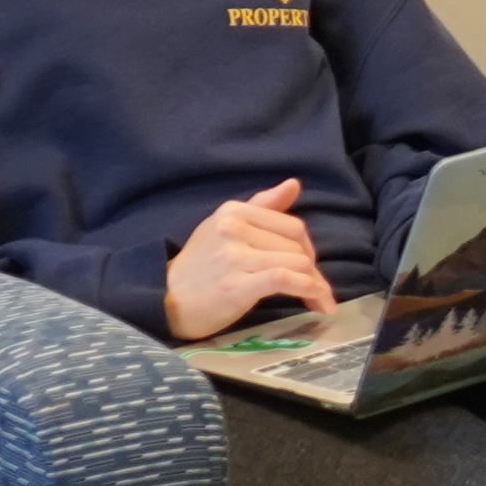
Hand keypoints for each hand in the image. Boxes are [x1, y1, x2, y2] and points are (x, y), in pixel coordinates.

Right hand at [163, 177, 337, 339]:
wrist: (167, 300)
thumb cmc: (200, 266)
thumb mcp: (224, 226)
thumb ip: (261, 206)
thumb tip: (294, 184)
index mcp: (234, 211)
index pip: (291, 225)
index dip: (308, 248)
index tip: (310, 268)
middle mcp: (234, 228)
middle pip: (296, 246)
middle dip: (312, 269)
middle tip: (317, 290)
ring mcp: (234, 257)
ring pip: (295, 262)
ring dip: (314, 284)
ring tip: (318, 301)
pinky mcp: (236, 286)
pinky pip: (283, 279)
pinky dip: (306, 289)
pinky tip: (314, 300)